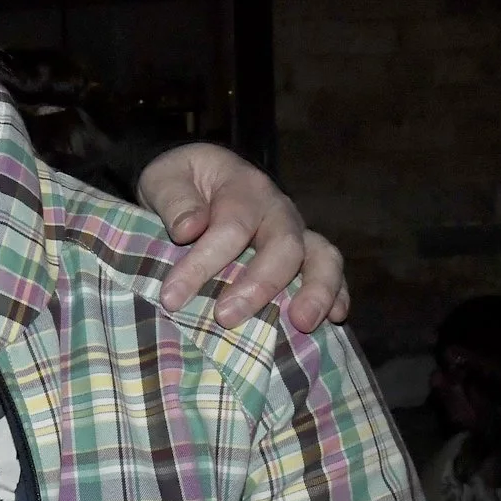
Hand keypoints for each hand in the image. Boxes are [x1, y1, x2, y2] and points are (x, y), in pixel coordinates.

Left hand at [137, 142, 349, 331]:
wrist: (199, 176)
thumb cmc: (179, 182)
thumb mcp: (164, 178)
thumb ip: (174, 200)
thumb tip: (190, 228)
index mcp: (243, 187)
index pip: (230, 227)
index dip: (202, 265)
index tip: (172, 298)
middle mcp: (277, 208)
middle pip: (283, 246)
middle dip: (258, 285)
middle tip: (226, 318)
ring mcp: (296, 230)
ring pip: (321, 256)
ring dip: (316, 291)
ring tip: (302, 323)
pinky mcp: (304, 252)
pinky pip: (330, 269)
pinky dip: (337, 293)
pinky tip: (336, 317)